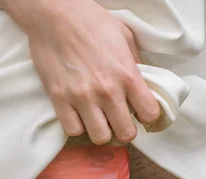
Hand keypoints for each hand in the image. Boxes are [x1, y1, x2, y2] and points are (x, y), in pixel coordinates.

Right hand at [0, 0, 160, 143]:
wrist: (55, 14)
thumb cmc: (91, 21)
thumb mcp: (125, 37)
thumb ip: (136, 65)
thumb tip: (143, 84)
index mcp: (127, 75)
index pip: (150, 114)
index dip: (149, 118)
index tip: (142, 115)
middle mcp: (107, 91)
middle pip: (126, 133)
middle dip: (125, 129)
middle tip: (119, 120)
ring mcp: (82, 97)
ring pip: (100, 137)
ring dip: (102, 131)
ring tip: (99, 119)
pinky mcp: (59, 99)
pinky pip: (73, 130)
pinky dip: (78, 127)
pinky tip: (80, 115)